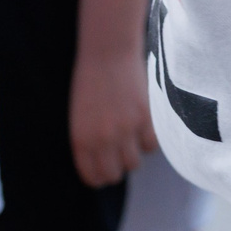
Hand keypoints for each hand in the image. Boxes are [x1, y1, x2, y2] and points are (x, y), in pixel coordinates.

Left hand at [69, 48, 157, 188]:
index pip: (92, 178)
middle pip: (114, 175)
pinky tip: (142, 127)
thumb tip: (102, 162)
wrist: (107, 52)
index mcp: (81, 140)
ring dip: (132, 154)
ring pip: (134, 164)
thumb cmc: (89, 82)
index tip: (103, 169)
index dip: (99, 177)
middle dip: (116, 168)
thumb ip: (89, 142)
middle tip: (117, 154)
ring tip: (130, 138)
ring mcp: (125, 130)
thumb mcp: (79, 117)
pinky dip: (148, 141)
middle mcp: (102, 139)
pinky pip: (151, 146)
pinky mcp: (145, 118)